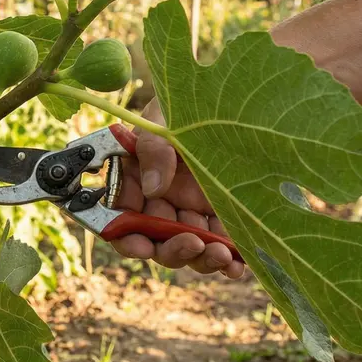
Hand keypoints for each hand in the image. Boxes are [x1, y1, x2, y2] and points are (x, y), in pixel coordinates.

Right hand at [109, 100, 246, 278]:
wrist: (228, 97)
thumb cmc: (183, 104)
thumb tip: (154, 187)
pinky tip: (240, 264)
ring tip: (223, 256)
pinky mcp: (218, 215)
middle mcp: (157, 202)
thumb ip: (154, 149)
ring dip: (202, 258)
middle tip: (193, 245)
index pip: (121, 218)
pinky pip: (220, 244)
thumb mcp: (164, 119)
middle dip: (173, 250)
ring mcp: (188, 211)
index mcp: (134, 180)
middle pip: (156, 241)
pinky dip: (230, 258)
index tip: (143, 247)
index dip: (127, 238)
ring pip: (189, 248)